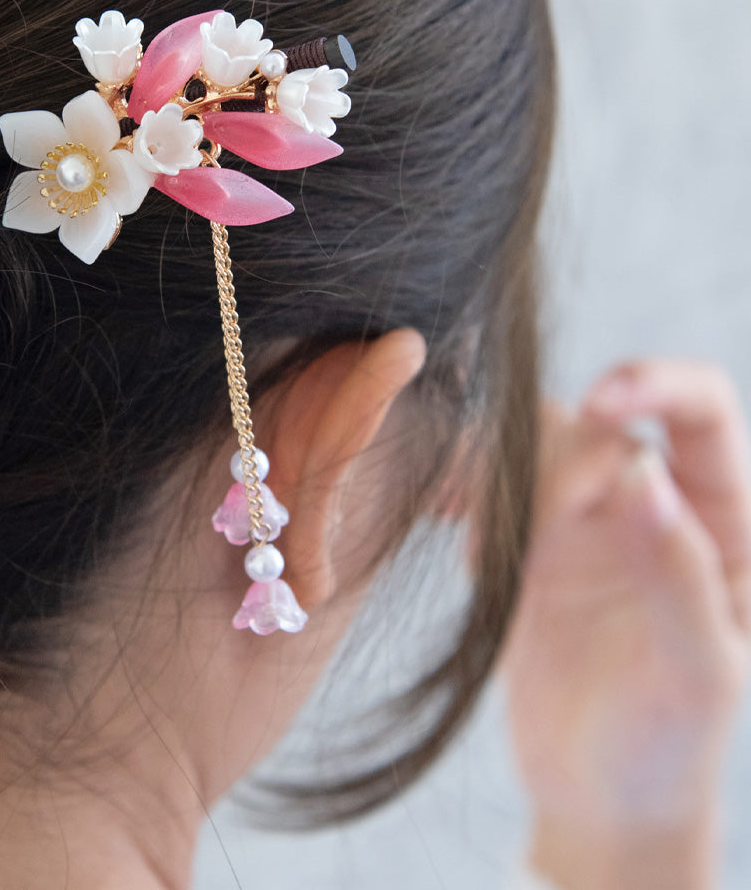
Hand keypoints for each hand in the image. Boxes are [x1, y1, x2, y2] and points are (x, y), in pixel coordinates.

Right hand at [502, 360, 750, 887]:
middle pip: (591, 425)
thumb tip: (641, 472)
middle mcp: (649, 506)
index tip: (600, 403)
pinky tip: (465, 555)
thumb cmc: (669, 746)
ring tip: (485, 565)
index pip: (699, 413)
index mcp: (721, 523)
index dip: (653, 385)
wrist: (600, 798)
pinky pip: (487, 488)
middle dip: (547, 467)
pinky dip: (462, 499)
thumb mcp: (699, 676)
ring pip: (530, 447)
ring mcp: (582, 524)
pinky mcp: (527, 547)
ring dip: (496, 486)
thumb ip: (681, 576)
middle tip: (517, 548)